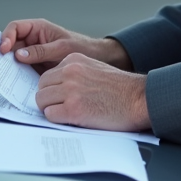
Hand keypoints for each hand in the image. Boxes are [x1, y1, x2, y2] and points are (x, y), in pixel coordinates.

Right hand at [0, 18, 131, 73]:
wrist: (96, 61)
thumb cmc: (83, 48)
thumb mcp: (63, 49)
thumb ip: (41, 51)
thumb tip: (19, 55)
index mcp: (38, 29)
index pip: (15, 28)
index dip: (6, 37)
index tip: (4, 49)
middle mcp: (33, 41)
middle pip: (11, 44)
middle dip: (2, 53)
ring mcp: (33, 55)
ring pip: (14, 59)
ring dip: (8, 67)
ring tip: (2, 76)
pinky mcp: (36, 68)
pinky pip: (21, 71)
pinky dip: (16, 77)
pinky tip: (13, 84)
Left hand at [35, 53, 149, 131]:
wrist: (139, 99)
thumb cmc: (120, 89)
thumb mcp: (94, 69)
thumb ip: (74, 74)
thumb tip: (56, 88)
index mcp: (74, 59)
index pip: (47, 75)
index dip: (51, 89)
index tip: (58, 98)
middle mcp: (70, 71)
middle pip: (41, 87)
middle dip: (48, 99)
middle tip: (61, 108)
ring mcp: (70, 90)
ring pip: (42, 101)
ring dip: (51, 110)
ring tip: (67, 114)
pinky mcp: (73, 109)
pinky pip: (50, 115)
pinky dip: (57, 120)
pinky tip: (72, 119)